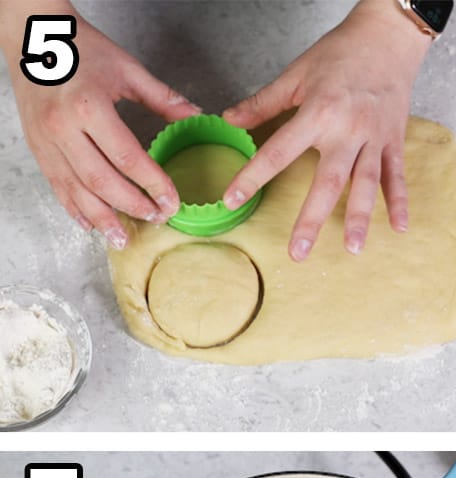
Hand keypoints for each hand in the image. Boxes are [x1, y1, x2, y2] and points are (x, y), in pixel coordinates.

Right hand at [0, 3, 197, 246]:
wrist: (33, 35)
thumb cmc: (80, 49)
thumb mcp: (127, 70)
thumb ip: (163, 98)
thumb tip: (197, 116)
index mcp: (89, 108)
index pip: (127, 158)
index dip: (153, 184)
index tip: (173, 202)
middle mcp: (63, 128)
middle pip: (101, 181)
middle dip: (132, 206)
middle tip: (157, 219)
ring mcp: (46, 140)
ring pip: (76, 190)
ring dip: (102, 218)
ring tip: (124, 238)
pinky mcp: (37, 146)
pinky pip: (55, 185)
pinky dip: (73, 207)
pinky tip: (91, 224)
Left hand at [220, 0, 430, 260]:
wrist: (387, 39)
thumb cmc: (341, 53)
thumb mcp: (296, 74)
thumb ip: (264, 102)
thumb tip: (229, 119)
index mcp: (318, 113)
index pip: (278, 151)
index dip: (253, 176)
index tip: (233, 199)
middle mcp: (347, 131)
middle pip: (327, 182)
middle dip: (312, 219)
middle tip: (299, 251)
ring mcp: (374, 139)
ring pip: (365, 186)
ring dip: (358, 219)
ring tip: (351, 248)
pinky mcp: (394, 141)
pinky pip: (396, 177)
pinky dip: (399, 202)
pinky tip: (400, 228)